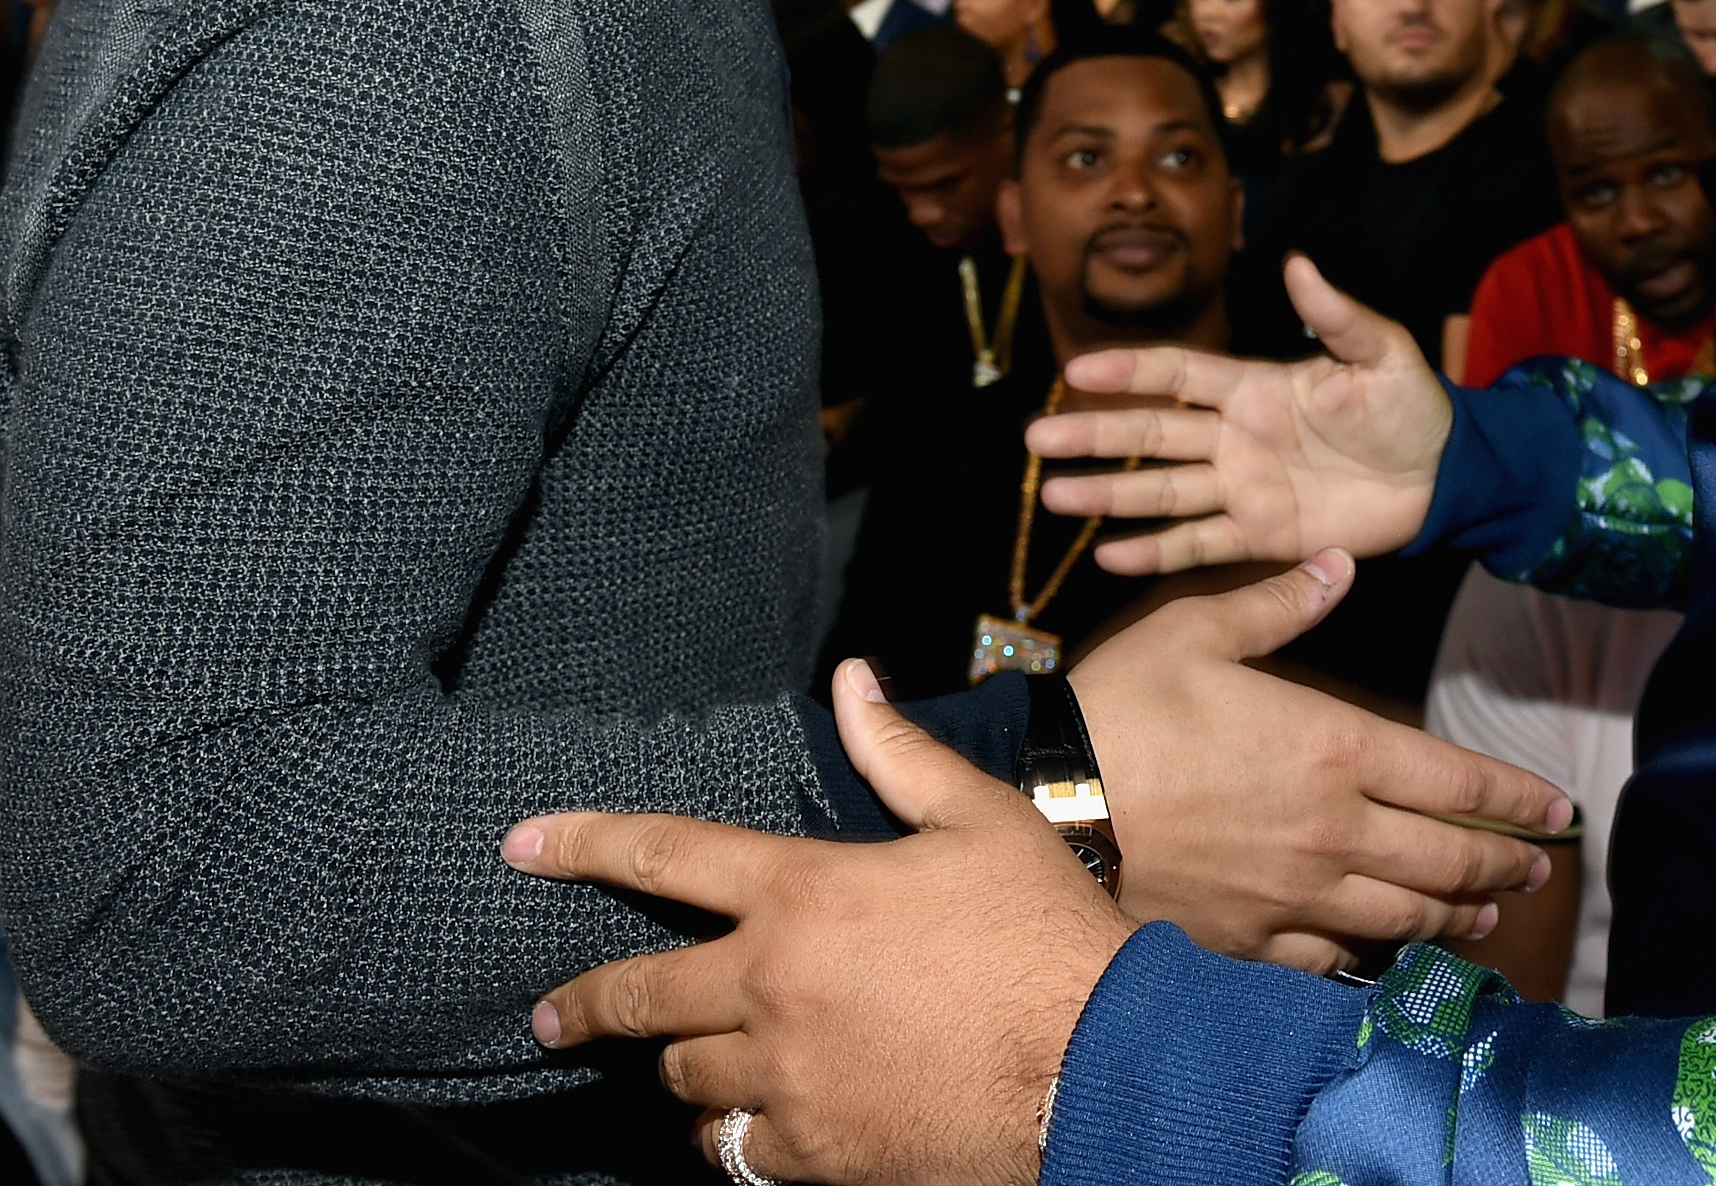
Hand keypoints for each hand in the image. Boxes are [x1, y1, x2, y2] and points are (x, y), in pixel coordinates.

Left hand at [511, 665, 1128, 1185]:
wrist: (1091, 1062)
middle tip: (552, 1014)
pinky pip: (730, 1151)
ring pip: (682, 1079)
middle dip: (585, 1001)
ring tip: (681, 1065)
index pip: (665, 853)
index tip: (520, 845)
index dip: (583, 843)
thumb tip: (851, 679)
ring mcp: (785, 1076)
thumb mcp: (980, 820)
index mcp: (806, 893)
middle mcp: (773, 985)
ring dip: (678, 1066)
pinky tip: (740, 1128)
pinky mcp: (812, 1151)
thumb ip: (900, 754)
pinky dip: (727, 1137)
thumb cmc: (1042, 930)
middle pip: (638, 994)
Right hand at [1027, 255, 1452, 574]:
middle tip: (1038, 435)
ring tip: (1053, 494)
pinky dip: (1156, 553)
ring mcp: (1243, 489)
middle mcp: (1235, 436)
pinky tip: (1110, 557)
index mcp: (1255, 387)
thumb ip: (1338, 316)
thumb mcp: (1383, 354)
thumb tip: (1298, 263)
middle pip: (1154, 435)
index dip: (1131, 370)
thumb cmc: (1412, 408)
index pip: (1179, 374)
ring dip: (1110, 495)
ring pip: (1163, 492)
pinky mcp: (1262, 537)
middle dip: (1096, 434)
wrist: (1444, 478)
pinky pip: (1200, 545)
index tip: (1079, 368)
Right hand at [1070, 553, 1570, 973]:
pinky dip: (1375, 957)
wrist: (1049, 801)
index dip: (1516, 798)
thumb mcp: (1199, 629)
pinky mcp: (1251, 940)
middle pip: (1448, 857)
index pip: (1456, 781)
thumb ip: (1281, 601)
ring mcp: (1297, 895)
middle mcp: (1334, 829)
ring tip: (1485, 916)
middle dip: (1504, 864)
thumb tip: (1339, 563)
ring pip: (1406, 914)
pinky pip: (1335, 959)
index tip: (1557, 810)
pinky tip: (1387, 953)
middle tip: (1538, 869)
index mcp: (1335, 746)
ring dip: (1456, 914)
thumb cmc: (1122, 705)